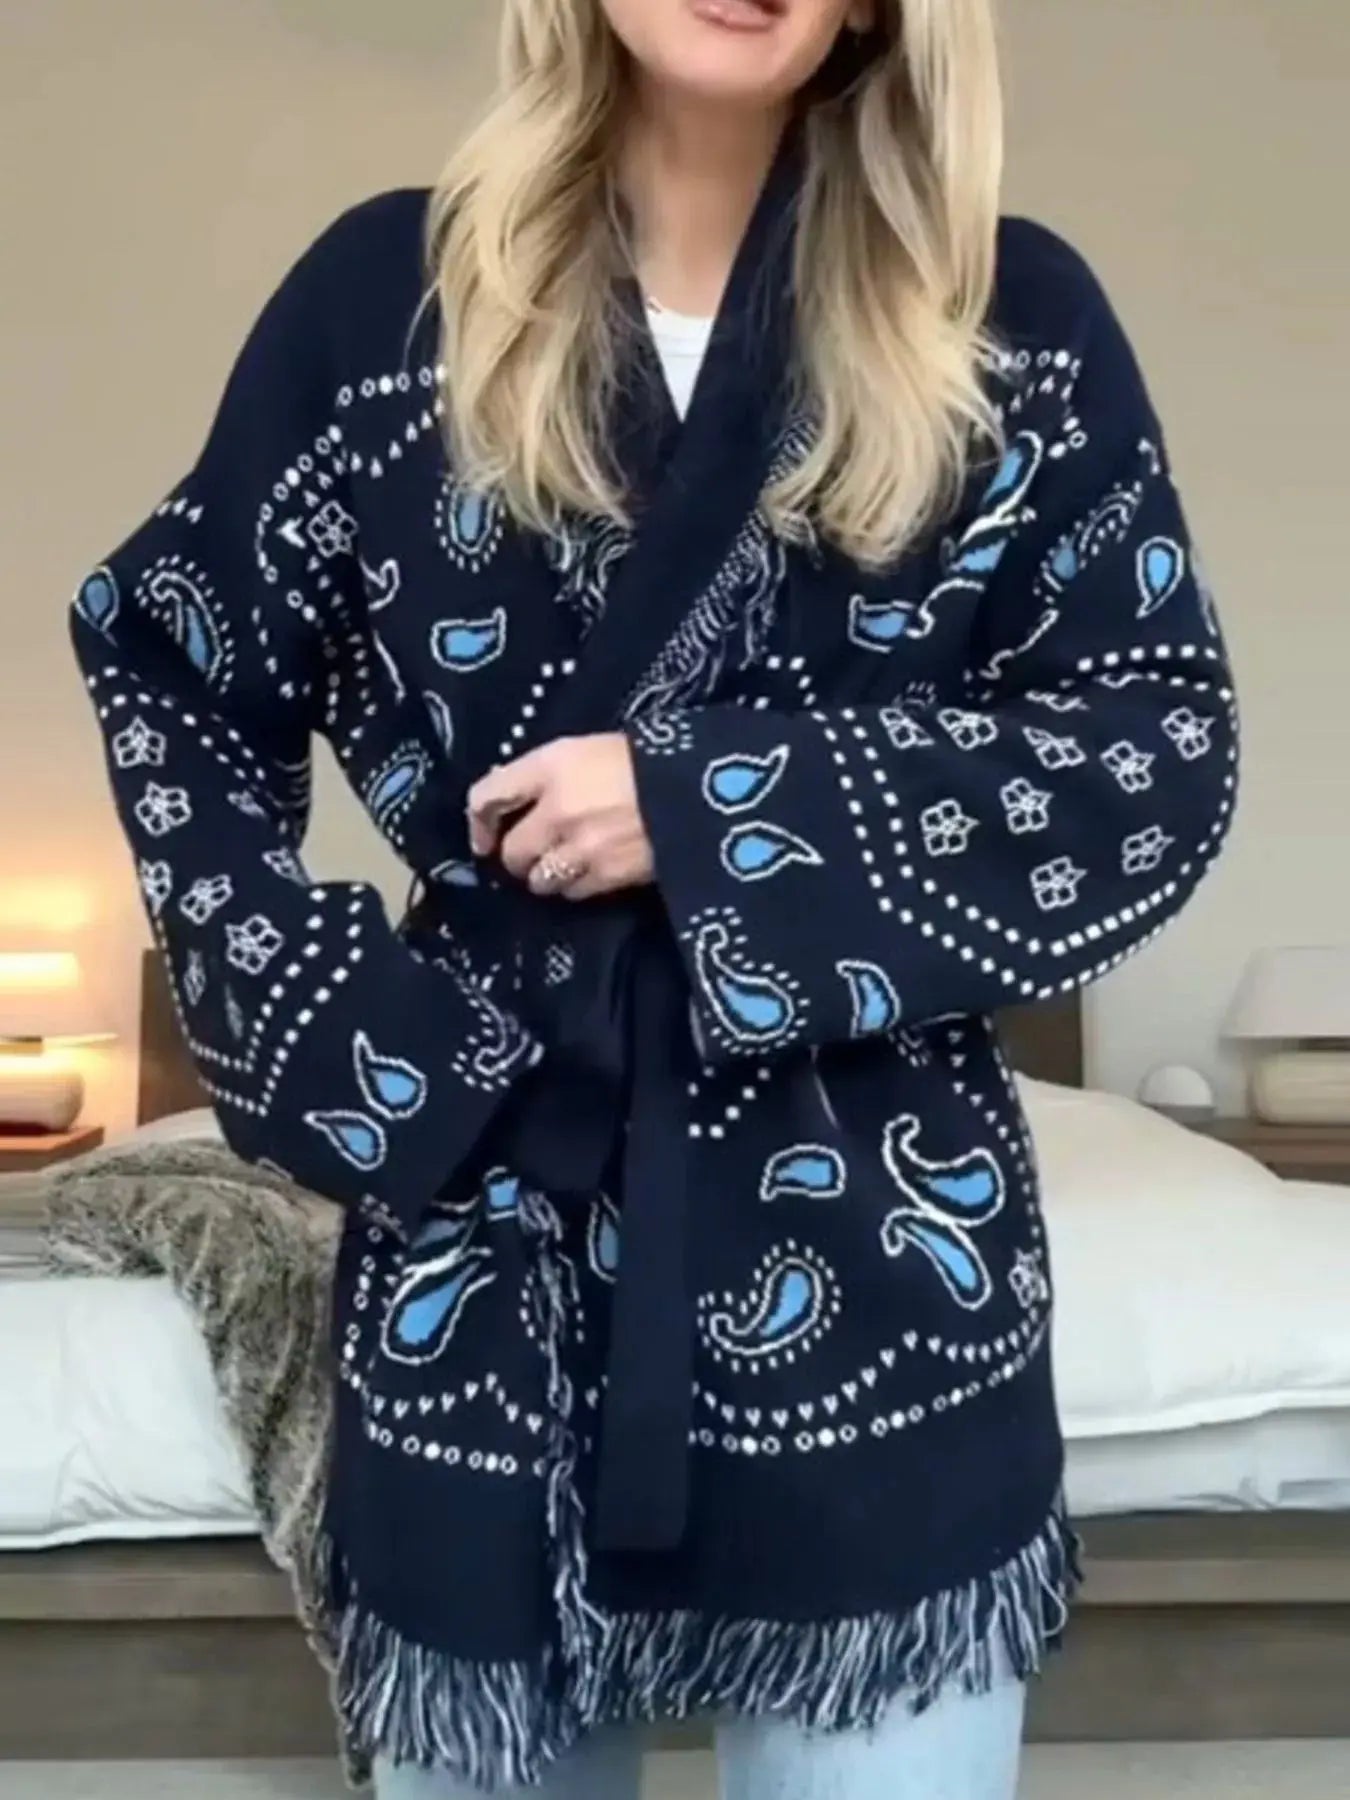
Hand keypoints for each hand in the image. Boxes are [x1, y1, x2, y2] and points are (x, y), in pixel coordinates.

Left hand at [466, 734, 654, 900]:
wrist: (702, 788)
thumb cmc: (650, 758)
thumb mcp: (590, 748)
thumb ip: (550, 775)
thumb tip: (517, 804)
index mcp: (551, 766)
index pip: (487, 797)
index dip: (479, 821)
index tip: (484, 836)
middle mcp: (556, 809)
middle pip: (511, 851)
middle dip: (519, 856)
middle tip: (535, 853)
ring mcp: (580, 847)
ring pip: (539, 880)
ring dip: (547, 876)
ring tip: (567, 864)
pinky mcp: (606, 876)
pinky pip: (572, 893)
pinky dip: (577, 887)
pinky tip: (594, 871)